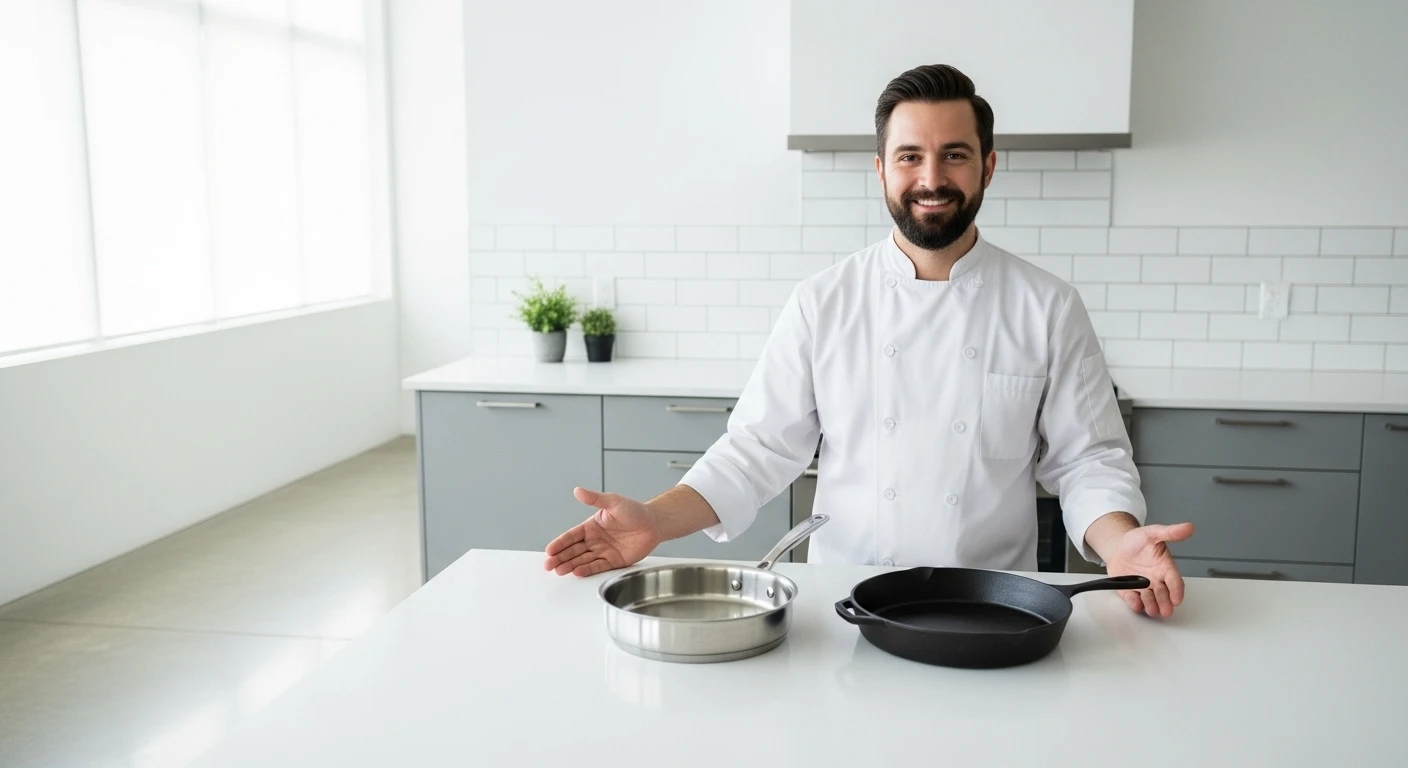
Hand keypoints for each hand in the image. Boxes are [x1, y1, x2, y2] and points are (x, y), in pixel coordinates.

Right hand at [543, 487, 661, 576]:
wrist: (654, 523)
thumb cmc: (634, 510)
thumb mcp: (613, 502)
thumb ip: (595, 499)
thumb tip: (578, 491)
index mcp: (591, 526)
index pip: (571, 536)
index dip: (560, 543)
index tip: (549, 550)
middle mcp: (595, 540)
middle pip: (573, 551)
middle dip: (560, 558)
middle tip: (548, 565)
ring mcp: (603, 551)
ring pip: (582, 560)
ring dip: (570, 565)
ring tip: (559, 571)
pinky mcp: (614, 561)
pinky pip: (598, 566)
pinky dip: (587, 569)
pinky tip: (577, 572)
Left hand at [1102, 522, 1195, 617]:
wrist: (1117, 547)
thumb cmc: (1137, 541)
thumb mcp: (1152, 533)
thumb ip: (1170, 532)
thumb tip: (1188, 527)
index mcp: (1165, 568)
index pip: (1175, 581)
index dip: (1177, 591)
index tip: (1178, 599)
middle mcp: (1156, 580)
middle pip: (1164, 594)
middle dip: (1165, 603)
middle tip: (1166, 611)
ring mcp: (1143, 588)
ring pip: (1150, 600)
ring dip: (1152, 606)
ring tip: (1152, 610)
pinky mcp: (1130, 591)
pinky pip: (1133, 599)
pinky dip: (1135, 603)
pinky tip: (1137, 604)